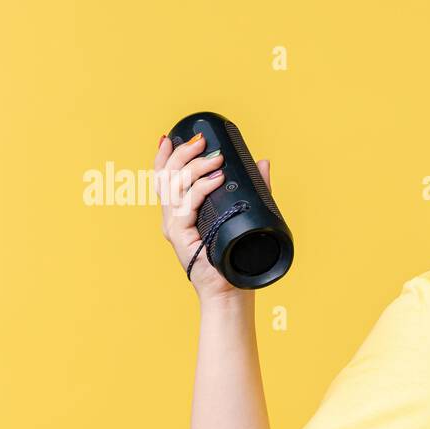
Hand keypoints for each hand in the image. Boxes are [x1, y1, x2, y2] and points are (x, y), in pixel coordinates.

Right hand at [154, 132, 271, 302]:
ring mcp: (174, 227)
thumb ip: (254, 188)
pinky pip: (185, 207)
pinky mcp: (180, 238)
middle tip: (203, 142)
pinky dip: (200, 190)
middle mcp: (173, 217)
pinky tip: (216, 180)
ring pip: (174, 187)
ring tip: (217, 159)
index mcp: (182, 211)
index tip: (174, 136)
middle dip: (183, 154)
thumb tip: (264, 162)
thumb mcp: (245, 214)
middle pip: (167, 177)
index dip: (165, 156)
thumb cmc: (236, 258)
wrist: (231, 292)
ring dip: (195, 168)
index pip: (166, 178)